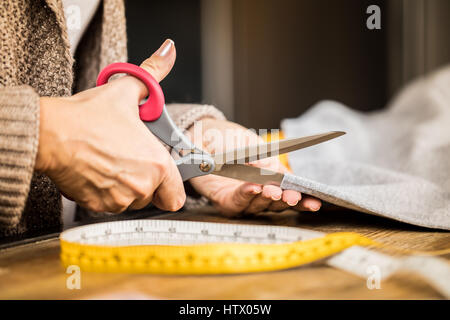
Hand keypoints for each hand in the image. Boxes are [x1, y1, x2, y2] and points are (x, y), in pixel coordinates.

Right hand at [36, 39, 184, 212]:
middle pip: (154, 196)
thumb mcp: (126, 90)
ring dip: (126, 186)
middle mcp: (141, 185)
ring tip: (112, 162)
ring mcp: (118, 198)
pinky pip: (110, 204)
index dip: (171, 186)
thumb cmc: (88, 116)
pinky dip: (107, 192)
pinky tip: (99, 170)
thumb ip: (153, 74)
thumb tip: (167, 53)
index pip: (176, 195)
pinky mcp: (97, 205)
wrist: (50, 132)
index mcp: (156, 163)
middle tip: (131, 160)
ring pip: (132, 200)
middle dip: (146, 181)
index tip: (164, 177)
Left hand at [186, 119, 321, 216]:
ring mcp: (242, 198)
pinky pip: (237, 203)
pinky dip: (246, 196)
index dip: (303, 198)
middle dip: (286, 200)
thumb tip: (275, 172)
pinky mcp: (225, 201)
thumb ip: (263, 159)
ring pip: (259, 205)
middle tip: (292, 197)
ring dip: (267, 198)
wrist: (199, 136)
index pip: (291, 190)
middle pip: (278, 203)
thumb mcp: (250, 143)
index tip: (314, 201)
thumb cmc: (228, 138)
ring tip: (273, 190)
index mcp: (272, 176)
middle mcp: (259, 190)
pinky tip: (253, 188)